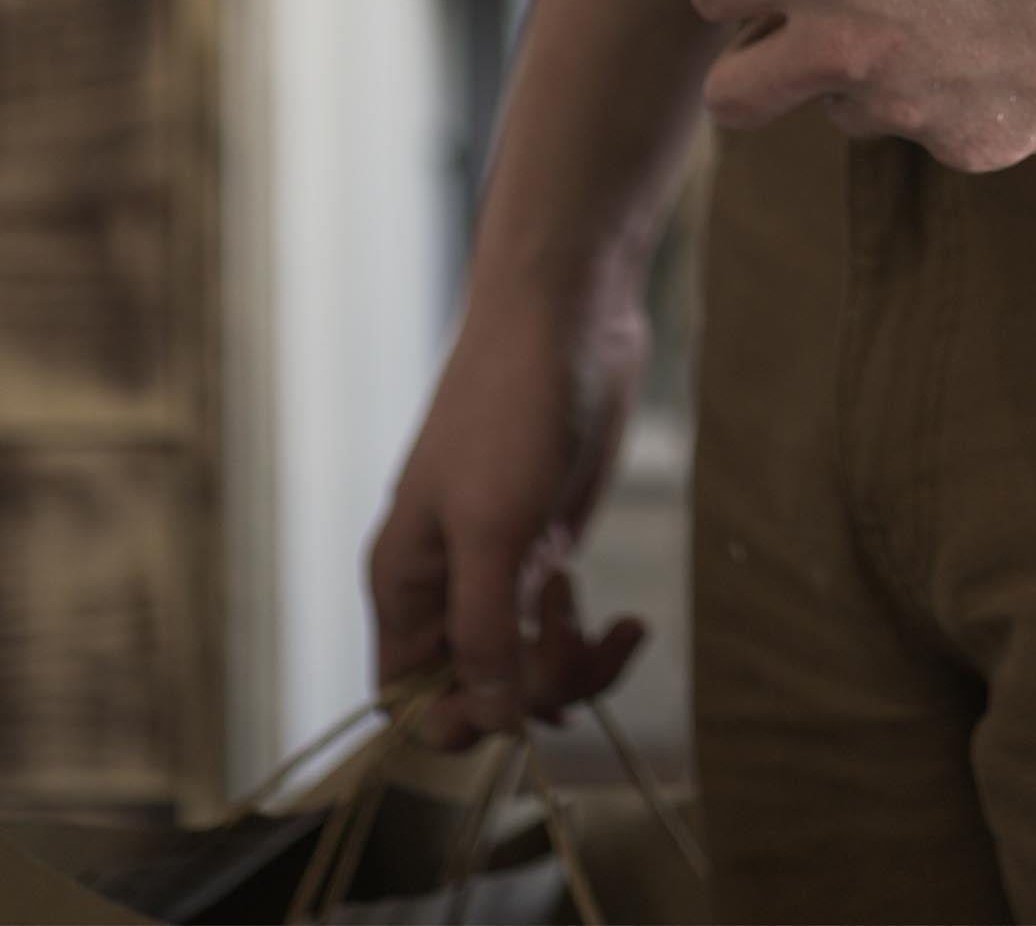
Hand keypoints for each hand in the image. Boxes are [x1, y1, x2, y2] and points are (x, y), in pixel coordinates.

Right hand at [367, 283, 650, 746]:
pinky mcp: (549, 545)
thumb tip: (487, 719)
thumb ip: (484, 629)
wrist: (567, 313)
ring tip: (616, 630)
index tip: (514, 704)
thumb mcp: (493, 528)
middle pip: (479, 692)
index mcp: (406, 584)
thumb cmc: (511, 409)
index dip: (455, 722)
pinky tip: (628, 623)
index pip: (407, 699)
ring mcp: (502, 567)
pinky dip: (594, 640)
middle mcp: (448, 585)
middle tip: (579, 639)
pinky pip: (563, 630)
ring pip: (528, 668)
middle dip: (536, 688)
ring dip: (574, 668)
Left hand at [689, 0, 1035, 171]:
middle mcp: (842, 46)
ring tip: (948, 34)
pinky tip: (1013, 58)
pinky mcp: (969, 148)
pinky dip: (963, 104)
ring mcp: (904, 109)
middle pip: (736, 95)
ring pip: (851, 115)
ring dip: (876, 83)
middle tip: (796, 47)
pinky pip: (941, 132)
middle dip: (751, 74)